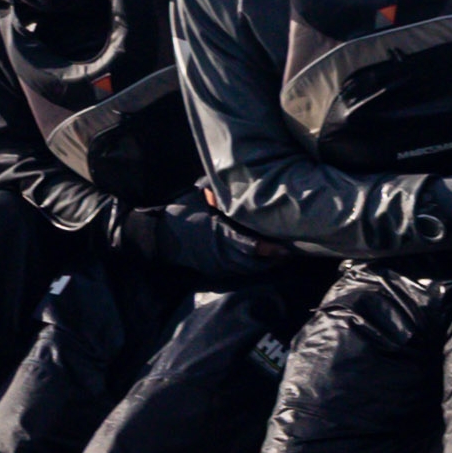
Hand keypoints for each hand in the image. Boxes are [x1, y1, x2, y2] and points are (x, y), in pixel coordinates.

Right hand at [114, 198, 280, 278]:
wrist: (159, 237)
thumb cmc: (180, 213)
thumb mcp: (197, 198)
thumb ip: (216, 192)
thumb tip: (233, 181)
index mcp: (218, 234)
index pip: (248, 244)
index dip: (268, 248)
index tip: (284, 246)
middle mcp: (221, 253)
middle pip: (254, 261)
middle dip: (273, 258)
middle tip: (291, 250)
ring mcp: (218, 264)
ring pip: (248, 269)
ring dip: (266, 264)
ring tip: (283, 256)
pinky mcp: (215, 270)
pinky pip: (239, 271)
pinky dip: (254, 267)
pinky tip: (266, 261)